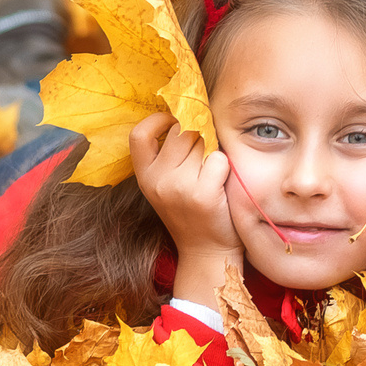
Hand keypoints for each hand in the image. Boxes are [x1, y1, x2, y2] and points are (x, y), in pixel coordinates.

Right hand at [130, 112, 238, 311]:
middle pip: (182, 131)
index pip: (139, 134)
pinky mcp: (201, 194)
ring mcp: (177, 187)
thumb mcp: (170, 184)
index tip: (174, 122)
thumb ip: (172, 155)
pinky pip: (219, 159)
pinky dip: (226, 168)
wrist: (207, 253)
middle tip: (206, 157)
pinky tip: (222, 186)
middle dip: (199, 136)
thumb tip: (190, 113)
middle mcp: (156, 181)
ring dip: (213, 152)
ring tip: (212, 176)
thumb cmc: (194, 212)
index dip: (158, 120)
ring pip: (203, 142)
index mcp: (145, 177)